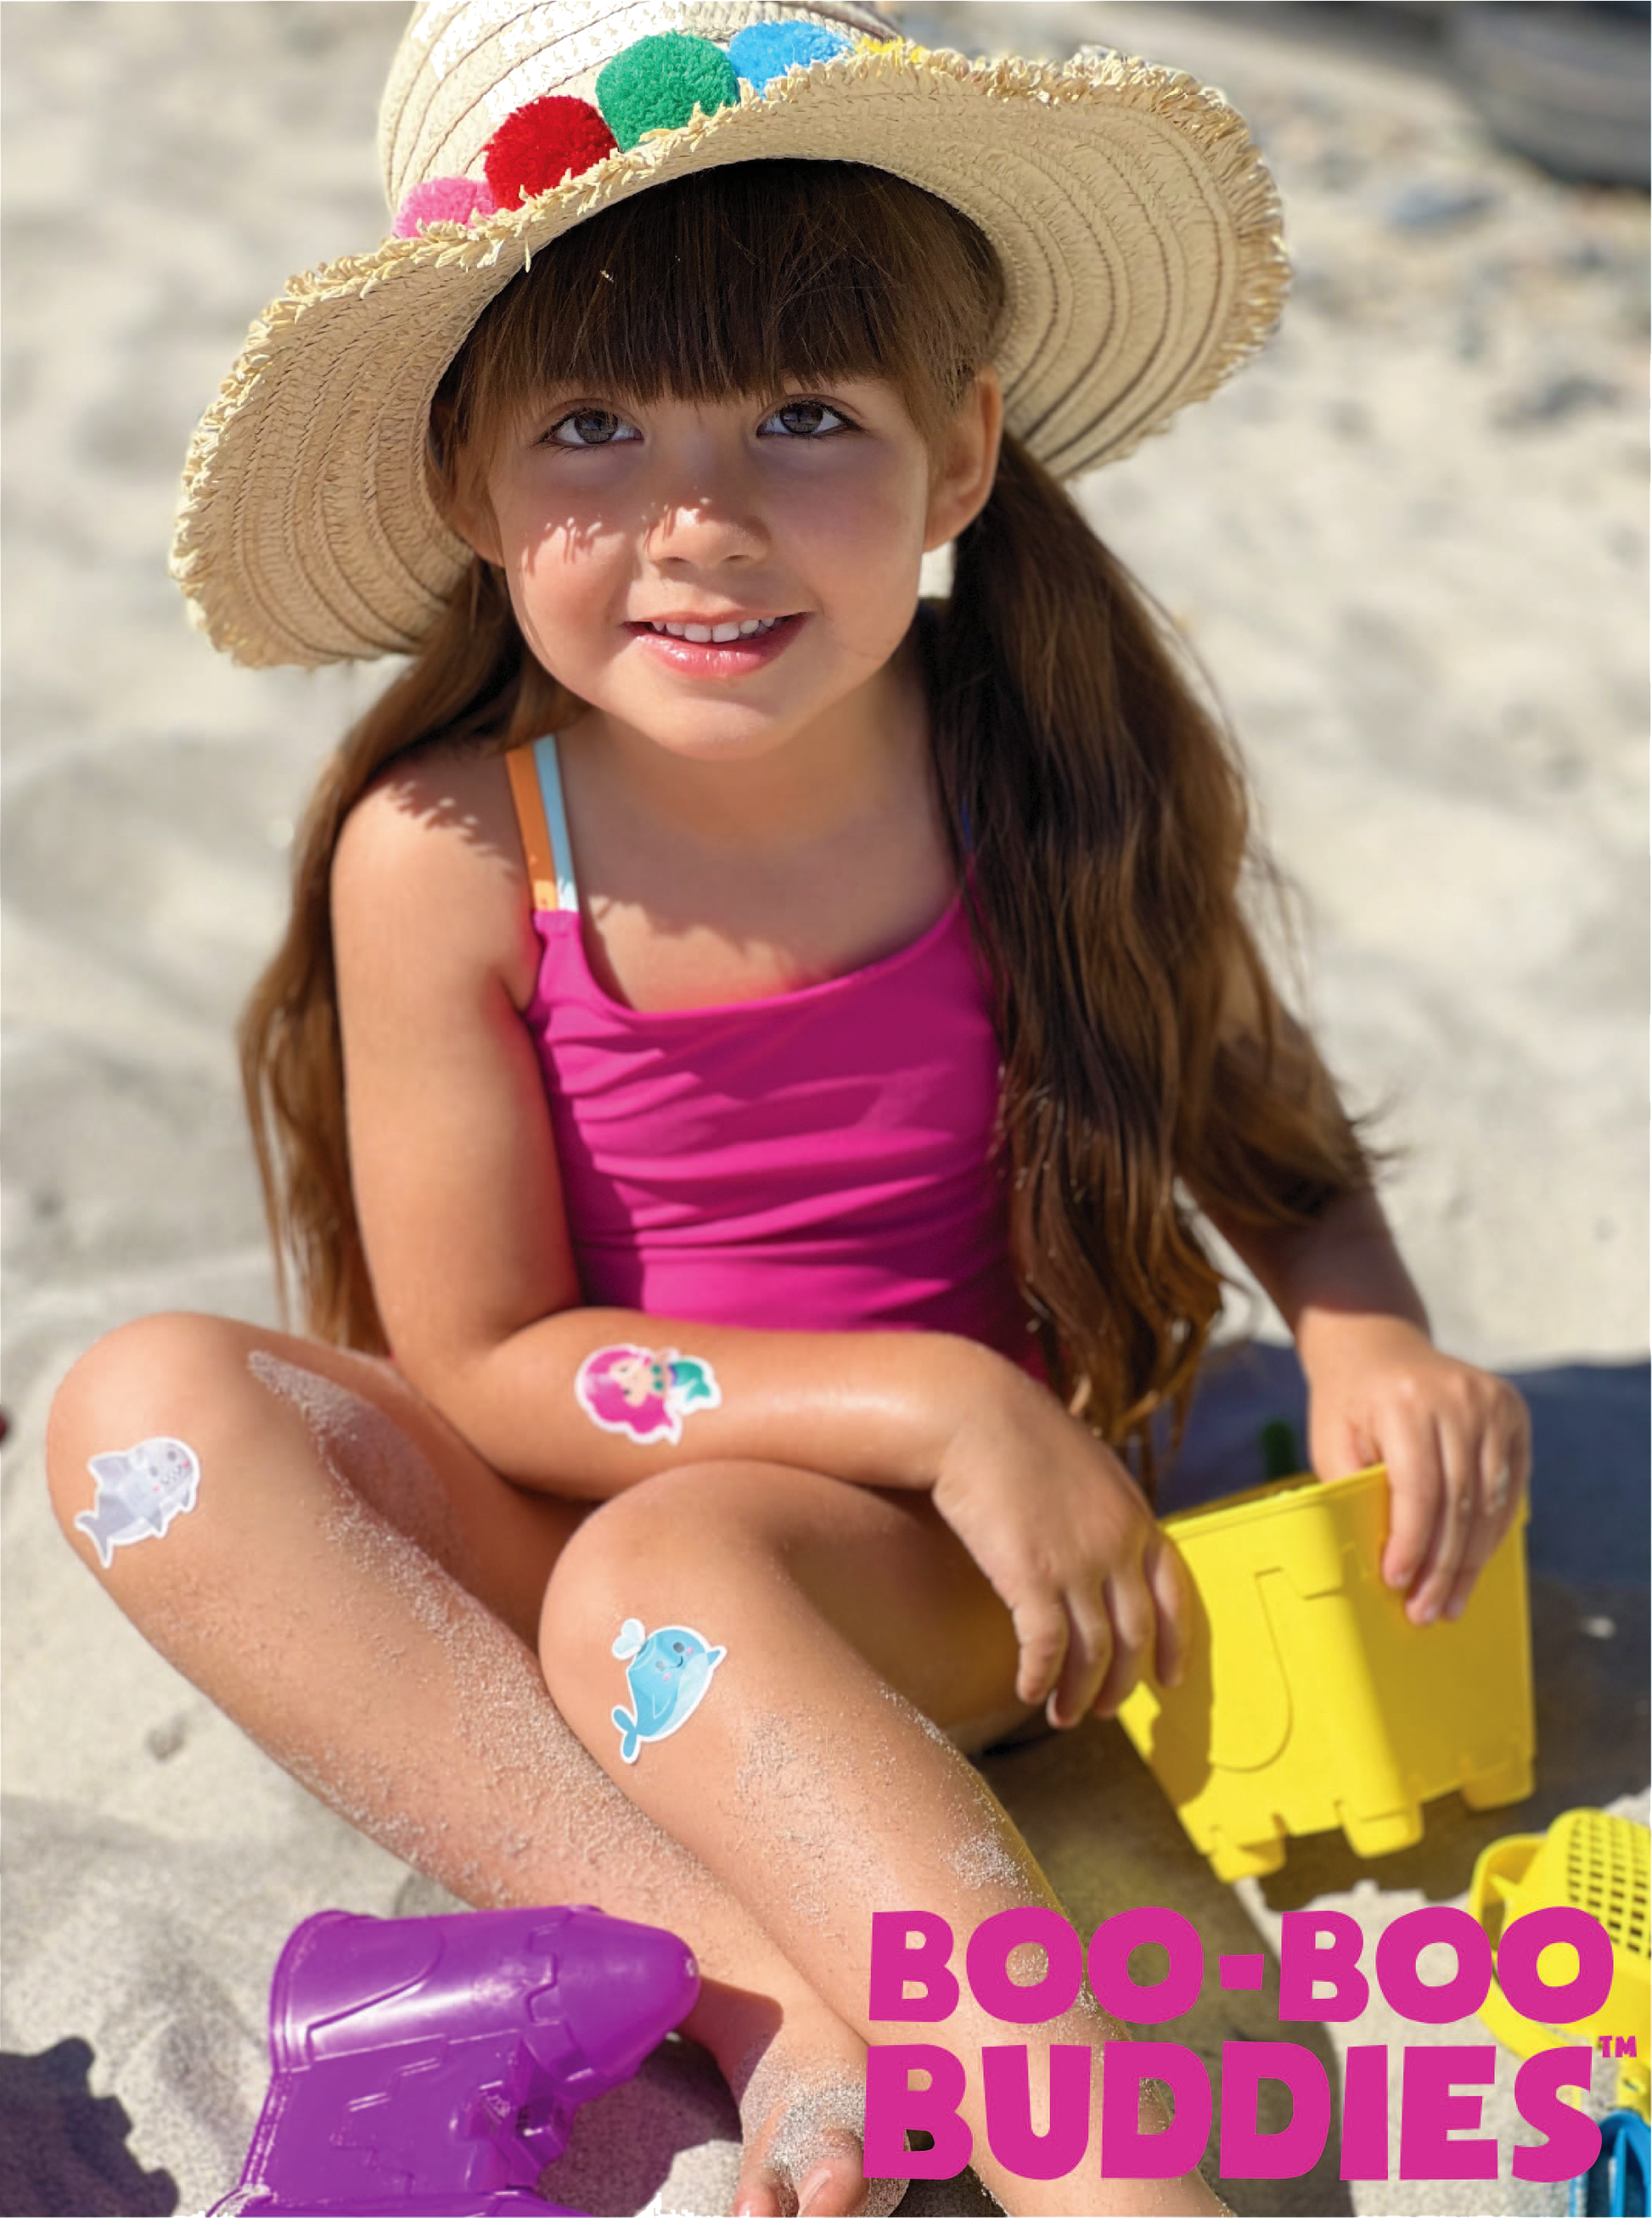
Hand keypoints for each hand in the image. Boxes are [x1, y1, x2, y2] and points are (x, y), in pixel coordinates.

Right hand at [931, 1360, 1190, 1726]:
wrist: (972, 1412)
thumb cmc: (1017, 1432)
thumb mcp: (1084, 1466)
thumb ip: (1103, 1509)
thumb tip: (1102, 1545)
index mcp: (1136, 1516)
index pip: (1174, 1593)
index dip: (1175, 1642)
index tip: (1170, 1679)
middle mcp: (1117, 1546)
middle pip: (1133, 1635)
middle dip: (1121, 1681)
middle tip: (1105, 1708)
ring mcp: (1077, 1564)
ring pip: (1091, 1652)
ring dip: (1078, 1693)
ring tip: (1062, 1715)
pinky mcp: (1031, 1578)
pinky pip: (1045, 1648)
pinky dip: (1040, 1678)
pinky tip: (1026, 1692)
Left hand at [1304, 1317, 1530, 1625]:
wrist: (1377, 1347)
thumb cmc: (1348, 1404)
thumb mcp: (1333, 1442)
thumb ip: (1353, 1493)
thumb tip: (1384, 1561)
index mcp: (1405, 1401)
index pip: (1418, 1487)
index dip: (1412, 1542)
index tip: (1398, 1584)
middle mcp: (1457, 1397)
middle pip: (1458, 1501)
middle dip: (1442, 1567)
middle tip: (1427, 1613)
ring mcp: (1492, 1403)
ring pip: (1489, 1501)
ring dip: (1471, 1562)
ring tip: (1450, 1603)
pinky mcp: (1513, 1413)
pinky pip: (1509, 1487)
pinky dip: (1492, 1532)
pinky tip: (1473, 1566)